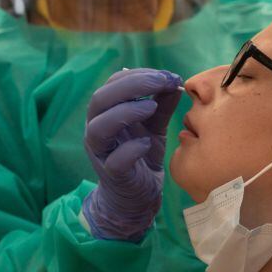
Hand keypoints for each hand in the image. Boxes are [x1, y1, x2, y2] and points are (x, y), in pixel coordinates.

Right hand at [81, 68, 182, 240]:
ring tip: (151, 107)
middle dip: (131, 85)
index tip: (166, 75)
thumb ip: (161, 105)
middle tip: (161, 82)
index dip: (138, 75)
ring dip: (126, 112)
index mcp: (106, 113)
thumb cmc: (142, 155)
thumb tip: (174, 81)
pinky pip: (115, 160)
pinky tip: (147, 144)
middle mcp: (97, 130)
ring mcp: (102, 153)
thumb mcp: (154, 126)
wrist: (137, 197)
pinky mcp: (113, 176)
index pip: (113, 84)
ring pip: (99, 127)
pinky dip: (131, 149)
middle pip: (100, 99)